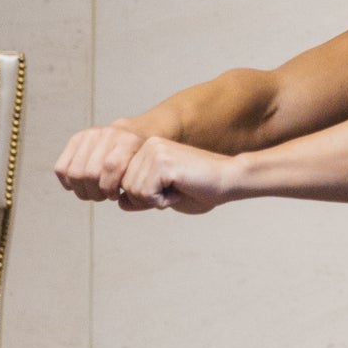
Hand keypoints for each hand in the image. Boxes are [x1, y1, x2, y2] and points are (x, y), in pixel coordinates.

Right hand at [54, 122, 146, 199]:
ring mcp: (89, 135)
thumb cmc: (139, 157)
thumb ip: (137, 181)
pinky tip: (80, 185)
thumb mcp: (145, 167)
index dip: (109, 188)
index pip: (111, 167)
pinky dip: (68, 182)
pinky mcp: (76, 139)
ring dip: (82, 191)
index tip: (115, 196)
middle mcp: (107, 134)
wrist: (132, 133)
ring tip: (93, 192)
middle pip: (91, 173)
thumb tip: (123, 200)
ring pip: (75, 173)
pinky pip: (61, 168)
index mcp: (128, 141)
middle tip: (103, 196)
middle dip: (96, 193)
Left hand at [117, 137, 237, 214]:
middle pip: (126, 187)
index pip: (125, 182)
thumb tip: (120, 202)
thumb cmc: (201, 190)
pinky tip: (180, 190)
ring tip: (178, 189)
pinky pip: (145, 193)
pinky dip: (162, 201)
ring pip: (133, 191)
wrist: (228, 181)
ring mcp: (154, 151)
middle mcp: (148, 146)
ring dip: (156, 200)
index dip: (146, 196)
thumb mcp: (164, 195)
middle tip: (174, 191)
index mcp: (148, 149)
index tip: (170, 190)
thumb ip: (141, 197)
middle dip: (148, 199)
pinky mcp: (162, 162)